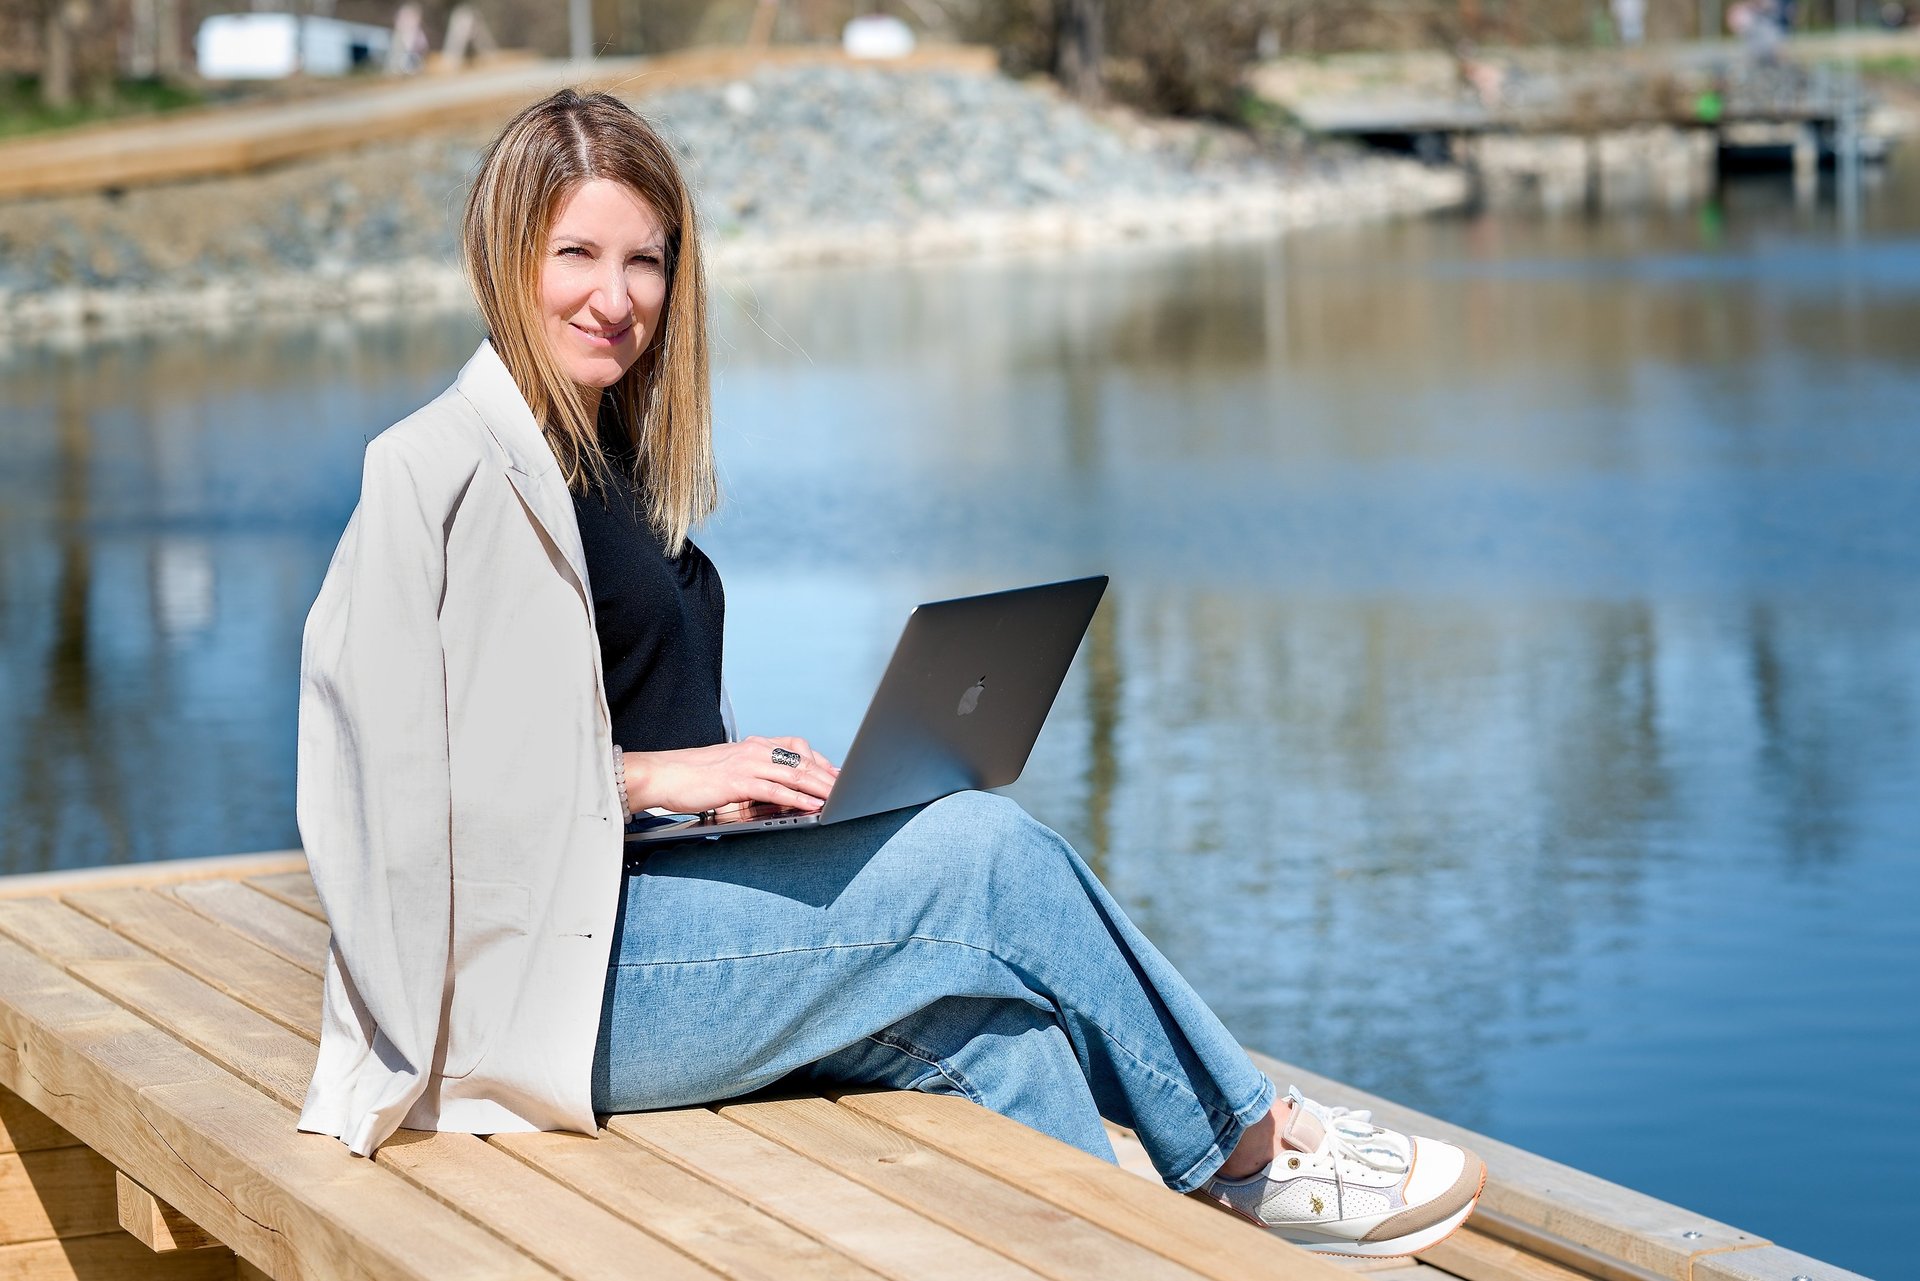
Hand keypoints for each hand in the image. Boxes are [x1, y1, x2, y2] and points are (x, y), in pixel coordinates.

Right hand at [622, 735, 838, 815]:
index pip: (797, 749)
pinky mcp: (738, 781)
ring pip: (793, 773)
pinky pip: (774, 789)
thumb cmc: (696, 777)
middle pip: (802, 761)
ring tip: (838, 798)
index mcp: (755, 746)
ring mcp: (747, 764)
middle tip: (848, 789)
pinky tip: (811, 805)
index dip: (821, 762)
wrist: (664, 774)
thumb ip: (758, 777)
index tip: (838, 774)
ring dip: (819, 787)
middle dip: (828, 776)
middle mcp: (755, 750)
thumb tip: (783, 793)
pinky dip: (796, 798)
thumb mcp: (732, 771)